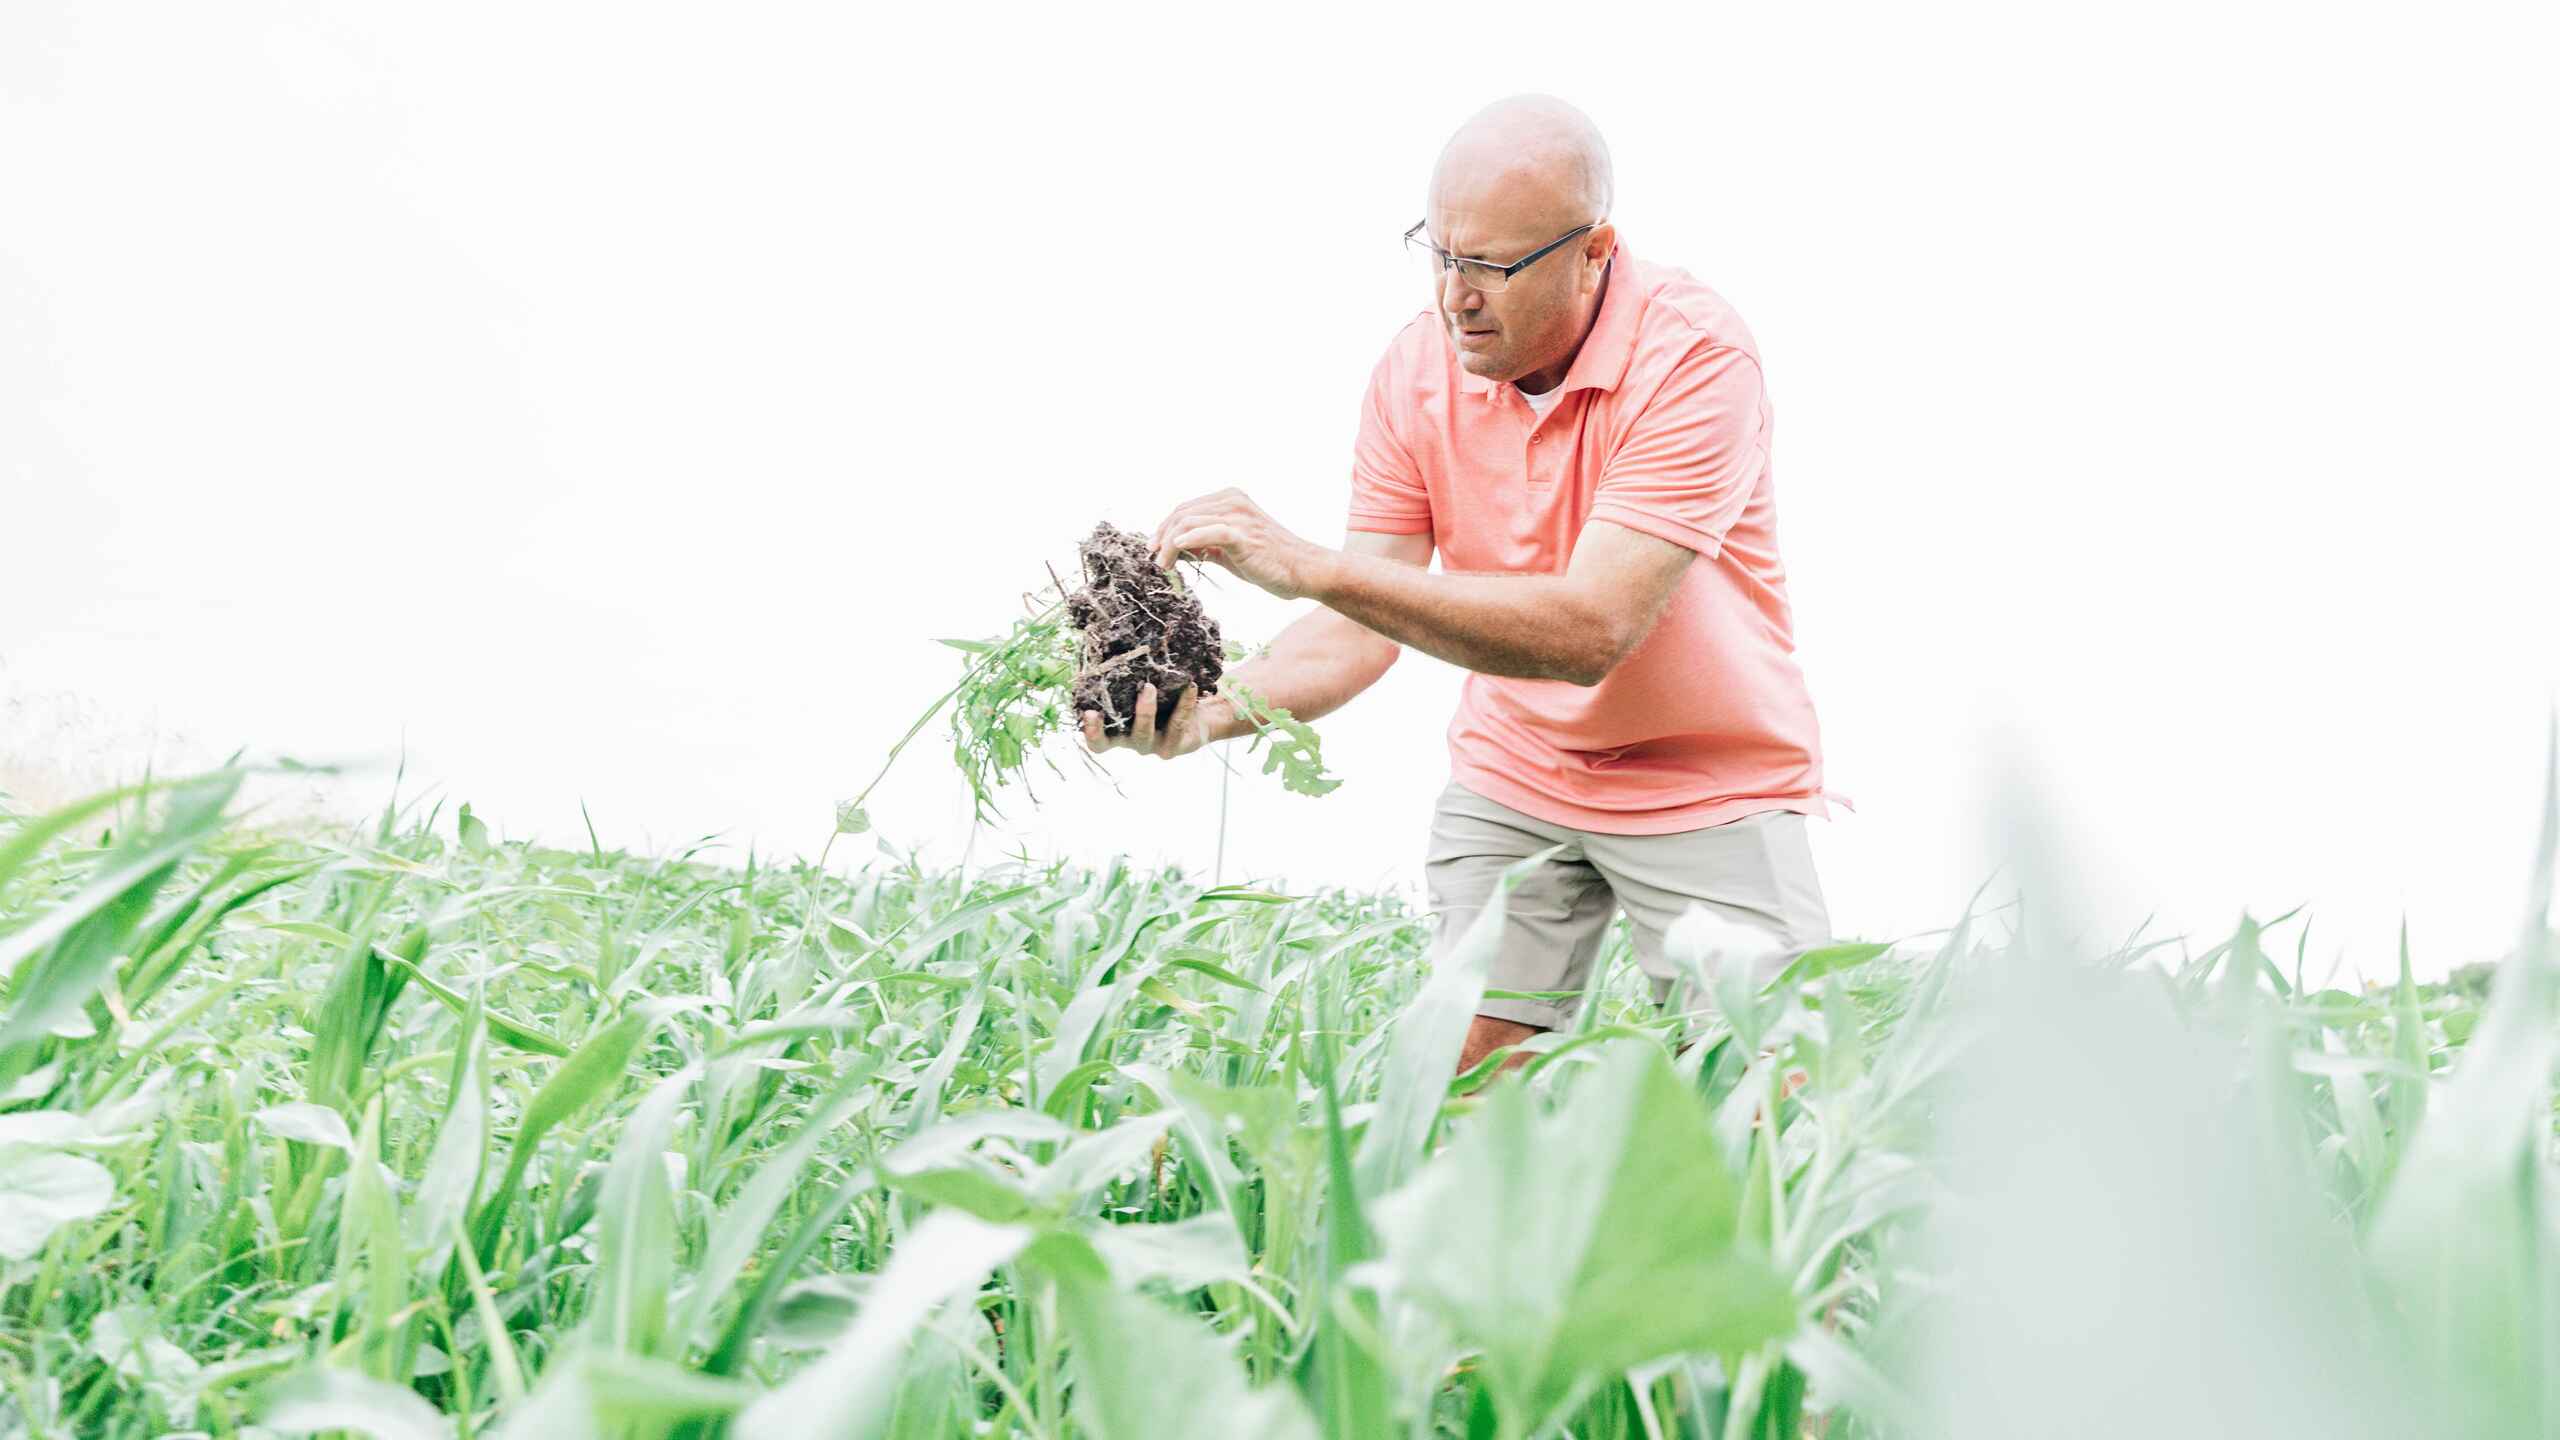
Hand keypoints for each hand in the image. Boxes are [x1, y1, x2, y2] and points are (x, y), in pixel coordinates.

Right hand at [1080, 683, 1229, 760]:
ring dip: (1145, 709)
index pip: (1099, 741)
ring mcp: (1154, 746)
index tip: (1089, 712)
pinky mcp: (1177, 745)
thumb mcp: (1142, 689)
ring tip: (1149, 687)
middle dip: (1113, 720)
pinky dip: (1184, 703)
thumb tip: (1111, 643)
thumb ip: (1127, 678)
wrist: (1199, 720)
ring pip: (1147, 733)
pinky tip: (1189, 686)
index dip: (1091, 731)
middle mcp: (1133, 741)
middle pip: (1118, 739)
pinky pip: (1178, 723)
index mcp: (1118, 731)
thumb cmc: (1163, 698)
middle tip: (1121, 694)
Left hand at [1152, 489, 1329, 600]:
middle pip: (1182, 513)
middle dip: (1161, 536)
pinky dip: (1186, 542)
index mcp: (1230, 499)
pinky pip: (1207, 533)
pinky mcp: (1243, 534)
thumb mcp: (1230, 550)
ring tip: (1162, 565)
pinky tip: (1175, 553)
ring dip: (1168, 545)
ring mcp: (1238, 516)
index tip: (1153, 548)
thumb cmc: (1269, 561)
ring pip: (1188, 523)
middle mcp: (1233, 501)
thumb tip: (1175, 550)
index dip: (1164, 528)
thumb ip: (1205, 545)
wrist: (1303, 570)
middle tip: (1153, 558)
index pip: (1185, 509)